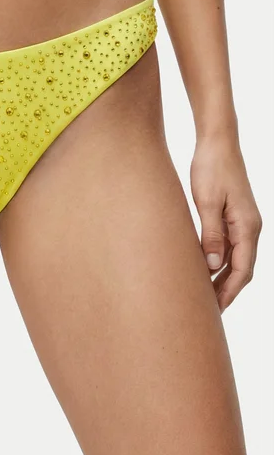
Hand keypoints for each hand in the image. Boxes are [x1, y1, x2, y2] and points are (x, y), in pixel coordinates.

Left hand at [190, 135, 261, 311]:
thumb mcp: (206, 202)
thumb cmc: (211, 167)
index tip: (216, 310)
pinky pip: (230, 246)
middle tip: (208, 312)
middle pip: (242, 268)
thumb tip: (213, 265)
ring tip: (205, 297)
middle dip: (227, 291)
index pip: (242, 269)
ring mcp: (243, 221)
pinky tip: (204, 269)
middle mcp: (250, 226)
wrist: (217, 142)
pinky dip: (219, 262)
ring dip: (222, 278)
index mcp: (247, 226)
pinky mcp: (234, 216)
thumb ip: (211, 234)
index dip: (229, 292)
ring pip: (236, 259)